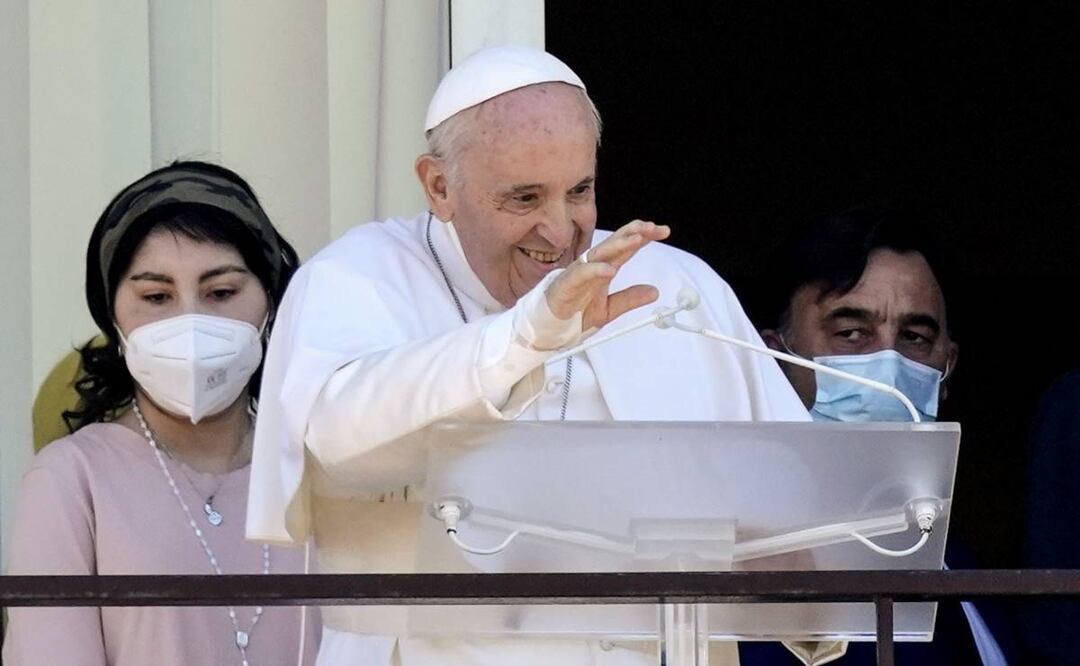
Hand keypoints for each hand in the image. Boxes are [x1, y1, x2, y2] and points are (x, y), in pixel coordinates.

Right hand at [545, 220, 670, 330]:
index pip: (626, 248)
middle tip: (653, 228)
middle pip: (615, 244)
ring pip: (600, 254)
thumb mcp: (609, 309)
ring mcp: (579, 273)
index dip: (644, 237)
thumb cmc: (574, 314)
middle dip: (634, 233)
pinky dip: (596, 270)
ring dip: (619, 245)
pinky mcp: (566, 284)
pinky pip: (582, 274)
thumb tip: (654, 292)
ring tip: (637, 239)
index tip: (663, 231)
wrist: (549, 328)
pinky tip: (610, 269)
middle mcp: (592, 266)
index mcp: (604, 269)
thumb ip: (630, 299)